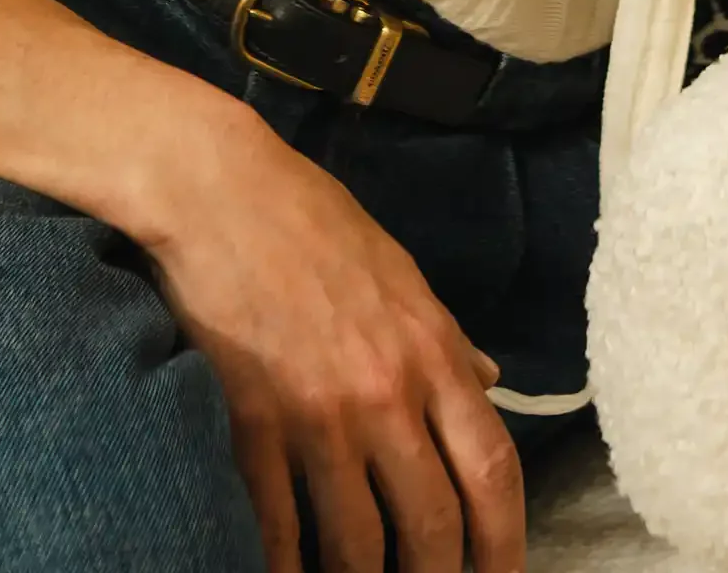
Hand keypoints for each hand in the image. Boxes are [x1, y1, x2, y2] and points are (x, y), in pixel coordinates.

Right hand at [143, 102, 521, 572]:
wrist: (222, 191)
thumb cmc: (314, 223)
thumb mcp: (402, 271)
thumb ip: (447, 337)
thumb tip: (490, 381)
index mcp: (432, 351)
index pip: (492, 467)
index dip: (505, 541)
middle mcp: (385, 391)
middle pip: (432, 523)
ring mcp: (318, 413)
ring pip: (357, 542)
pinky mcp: (251, 423)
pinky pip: (277, 525)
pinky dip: (286, 565)